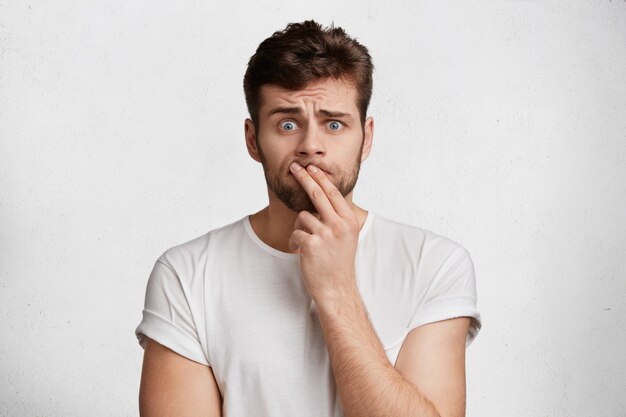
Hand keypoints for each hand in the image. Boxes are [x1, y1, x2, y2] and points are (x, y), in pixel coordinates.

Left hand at [288, 161, 359, 303]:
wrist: (336, 288)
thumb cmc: (338, 262)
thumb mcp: (346, 236)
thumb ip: (337, 218)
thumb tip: (323, 197)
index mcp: (349, 221)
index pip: (333, 193)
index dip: (320, 178)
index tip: (311, 168)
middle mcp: (339, 225)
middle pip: (317, 194)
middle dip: (304, 178)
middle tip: (294, 167)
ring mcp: (325, 234)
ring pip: (303, 216)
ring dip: (300, 229)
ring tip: (307, 245)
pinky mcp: (311, 244)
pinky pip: (295, 233)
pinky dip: (295, 243)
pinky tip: (301, 253)